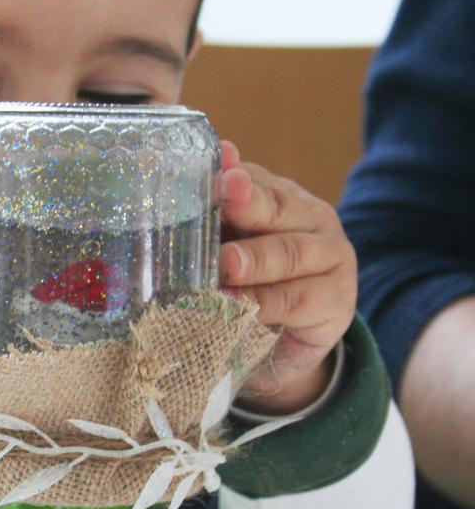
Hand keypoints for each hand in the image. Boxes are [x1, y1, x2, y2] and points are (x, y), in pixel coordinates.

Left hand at [217, 141, 356, 414]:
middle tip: (225, 199)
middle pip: (279, 207)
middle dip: (250, 203)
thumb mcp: (231, 250)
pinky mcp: (335, 300)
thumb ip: (211, 227)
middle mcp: (310, 218)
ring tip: (228, 263)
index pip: (256, 180)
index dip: (235, 175)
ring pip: (291, 253)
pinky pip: (296, 300)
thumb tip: (174, 210)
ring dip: (257, 258)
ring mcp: (330, 257)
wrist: (292, 337)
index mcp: (280, 197)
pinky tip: (237, 303)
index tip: (219, 172)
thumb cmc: (253, 283)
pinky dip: (264, 303)